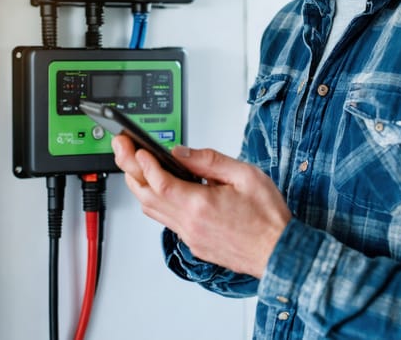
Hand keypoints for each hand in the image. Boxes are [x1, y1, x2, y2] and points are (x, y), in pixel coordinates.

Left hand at [112, 135, 290, 277]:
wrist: (279, 253)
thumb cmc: (268, 218)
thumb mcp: (245, 175)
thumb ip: (210, 161)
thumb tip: (181, 152)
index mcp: (201, 205)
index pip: (160, 182)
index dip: (143, 163)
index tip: (135, 147)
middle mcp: (190, 223)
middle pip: (146, 196)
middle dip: (129, 168)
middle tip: (121, 148)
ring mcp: (190, 236)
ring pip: (152, 211)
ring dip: (139, 186)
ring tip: (133, 165)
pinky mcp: (194, 244)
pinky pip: (166, 221)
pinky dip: (156, 202)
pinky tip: (158, 190)